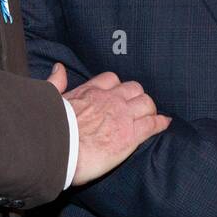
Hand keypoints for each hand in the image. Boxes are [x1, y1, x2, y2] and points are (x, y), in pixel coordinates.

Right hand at [47, 64, 170, 185]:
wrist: (57, 148)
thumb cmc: (52, 127)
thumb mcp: (51, 99)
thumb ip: (56, 83)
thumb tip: (58, 68)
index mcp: (91, 91)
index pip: (111, 79)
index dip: (117, 86)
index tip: (117, 93)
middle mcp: (110, 100)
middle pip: (133, 88)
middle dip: (136, 96)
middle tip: (135, 107)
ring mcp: (123, 116)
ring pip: (146, 103)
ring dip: (149, 108)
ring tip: (150, 115)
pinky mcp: (131, 135)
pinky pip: (152, 124)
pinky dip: (160, 123)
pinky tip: (164, 123)